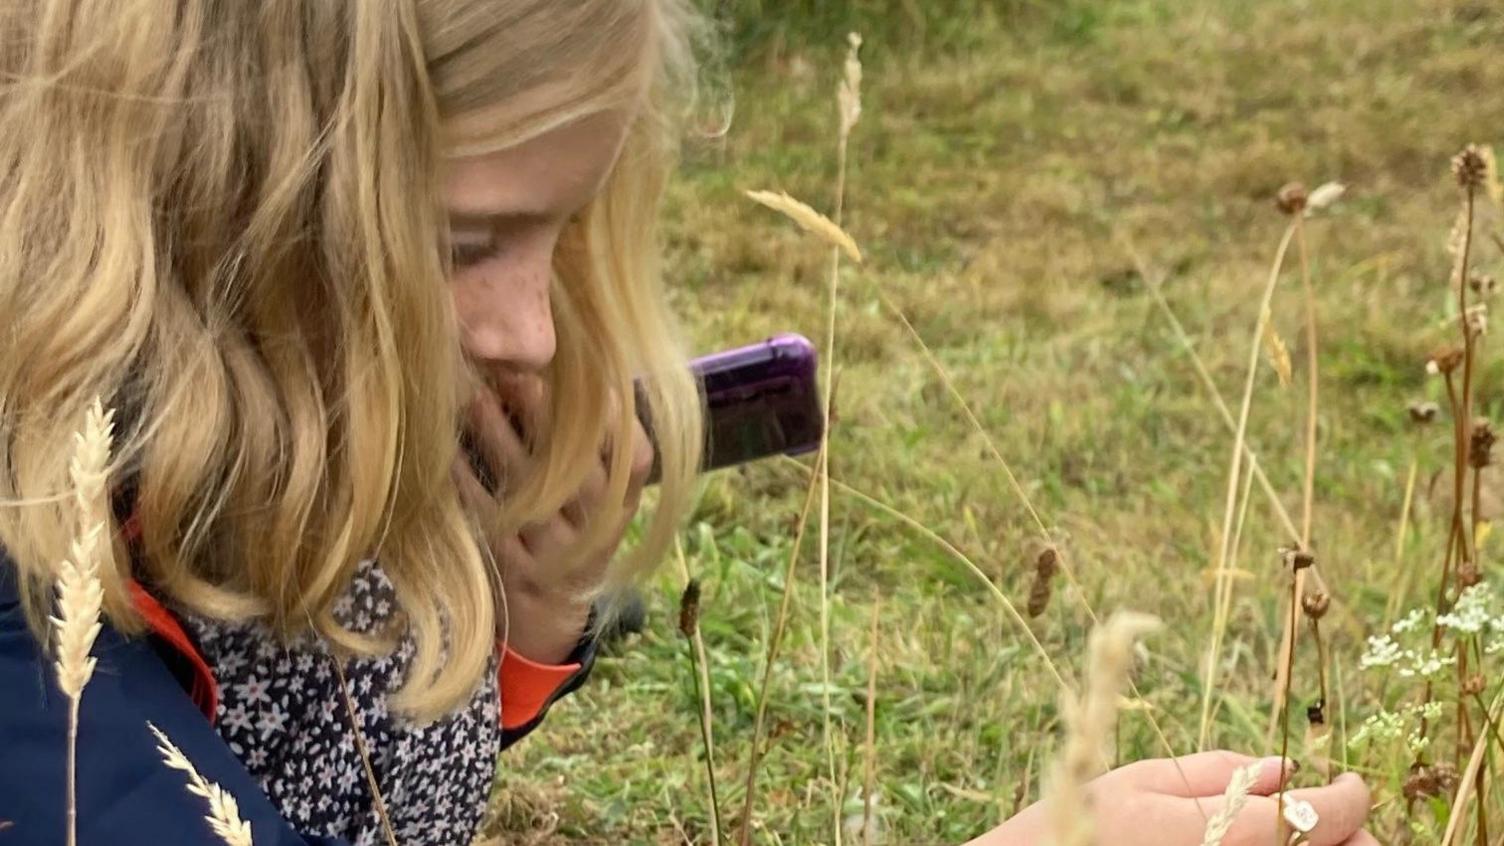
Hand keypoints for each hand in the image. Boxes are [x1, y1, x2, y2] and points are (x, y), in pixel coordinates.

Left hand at [455, 372, 653, 662]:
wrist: (552, 615)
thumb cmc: (572, 529)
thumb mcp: (600, 495)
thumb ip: (594, 444)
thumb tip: (573, 365)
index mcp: (625, 503)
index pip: (633, 455)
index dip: (610, 416)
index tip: (581, 374)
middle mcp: (599, 529)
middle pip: (578, 468)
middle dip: (547, 417)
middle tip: (516, 373)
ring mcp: (558, 553)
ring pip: (533, 490)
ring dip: (502, 440)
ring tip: (476, 397)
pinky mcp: (516, 570)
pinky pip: (493, 519)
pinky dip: (471, 483)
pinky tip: (451, 452)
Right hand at [971, 752, 1376, 845]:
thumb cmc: (1080, 826)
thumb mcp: (1143, 784)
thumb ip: (1218, 773)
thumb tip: (1283, 767)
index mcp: (1226, 834)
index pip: (1326, 815)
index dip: (1349, 795)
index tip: (1348, 783)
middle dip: (1349, 833)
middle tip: (1332, 813)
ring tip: (1304, 834)